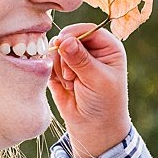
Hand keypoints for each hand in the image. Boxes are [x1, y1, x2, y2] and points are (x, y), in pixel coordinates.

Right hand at [48, 23, 130, 157]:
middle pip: (68, 37)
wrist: (93, 127)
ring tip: (71, 83)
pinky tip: (64, 86)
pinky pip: (49, 62)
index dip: (74, 35)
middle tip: (73, 76)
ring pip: (56, 49)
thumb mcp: (97, 80)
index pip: (88, 30)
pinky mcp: (60, 69)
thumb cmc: (104, 103)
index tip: (64, 45)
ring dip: (59, 67)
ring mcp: (75, 58)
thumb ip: (81, 60)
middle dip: (65, 56)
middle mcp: (91, 49)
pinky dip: (53, 73)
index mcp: (108, 47)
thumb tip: (64, 40)